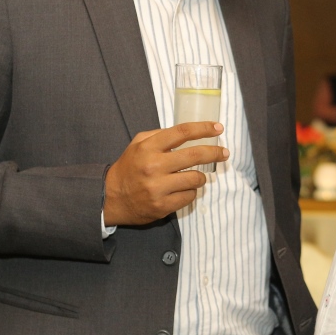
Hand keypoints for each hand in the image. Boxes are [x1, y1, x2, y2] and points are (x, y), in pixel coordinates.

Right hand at [104, 122, 228, 225]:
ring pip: (196, 178)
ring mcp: (158, 188)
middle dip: (215, 152)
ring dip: (201, 176)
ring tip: (196, 176)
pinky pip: (190, 197)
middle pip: (195, 155)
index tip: (218, 128)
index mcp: (148, 148)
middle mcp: (153, 167)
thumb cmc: (129, 167)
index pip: (182, 133)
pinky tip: (183, 190)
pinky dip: (191, 192)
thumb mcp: (138, 144)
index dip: (203, 129)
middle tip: (224, 152)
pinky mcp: (162, 206)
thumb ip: (160, 135)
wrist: (110, 197)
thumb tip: (189, 132)